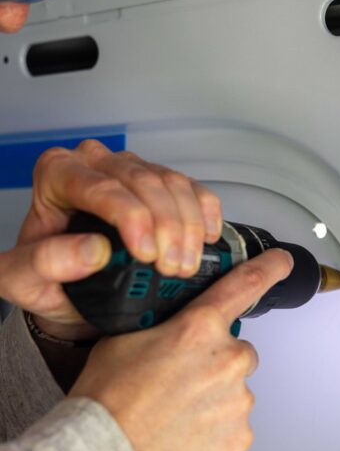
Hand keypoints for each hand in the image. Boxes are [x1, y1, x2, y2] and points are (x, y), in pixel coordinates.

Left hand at [0, 139, 223, 339]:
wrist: (70, 287)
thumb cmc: (44, 278)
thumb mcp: (22, 281)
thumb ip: (43, 264)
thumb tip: (92, 250)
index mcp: (56, 174)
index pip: (100, 186)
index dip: (132, 218)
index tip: (147, 255)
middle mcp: (94, 163)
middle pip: (142, 180)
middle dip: (166, 226)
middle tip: (172, 268)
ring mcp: (131, 168)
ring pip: (172, 183)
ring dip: (188, 226)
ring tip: (184, 266)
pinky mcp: (161, 182)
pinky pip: (192, 188)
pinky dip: (205, 213)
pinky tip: (206, 239)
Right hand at [69, 248, 293, 450]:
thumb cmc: (107, 404)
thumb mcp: (123, 340)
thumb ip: (161, 325)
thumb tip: (170, 324)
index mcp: (199, 329)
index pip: (245, 286)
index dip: (268, 270)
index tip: (282, 263)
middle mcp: (228, 361)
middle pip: (237, 353)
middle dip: (214, 363)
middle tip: (178, 382)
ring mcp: (238, 401)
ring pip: (235, 391)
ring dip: (213, 399)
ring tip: (174, 415)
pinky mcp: (240, 437)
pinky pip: (234, 425)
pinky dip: (215, 429)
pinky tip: (185, 434)